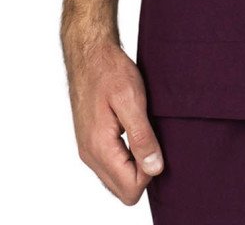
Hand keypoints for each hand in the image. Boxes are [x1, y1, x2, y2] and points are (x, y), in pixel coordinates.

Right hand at [63, 34, 164, 205]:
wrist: (89, 53)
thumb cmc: (110, 70)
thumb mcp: (132, 99)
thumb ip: (142, 137)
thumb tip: (155, 168)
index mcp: (100, 147)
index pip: (130, 189)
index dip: (150, 171)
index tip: (155, 143)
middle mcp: (90, 154)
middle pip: (123, 190)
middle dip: (143, 173)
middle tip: (151, 138)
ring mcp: (88, 150)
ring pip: (117, 180)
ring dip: (135, 165)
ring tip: (143, 133)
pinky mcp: (91, 142)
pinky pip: (111, 166)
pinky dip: (126, 158)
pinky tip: (134, 133)